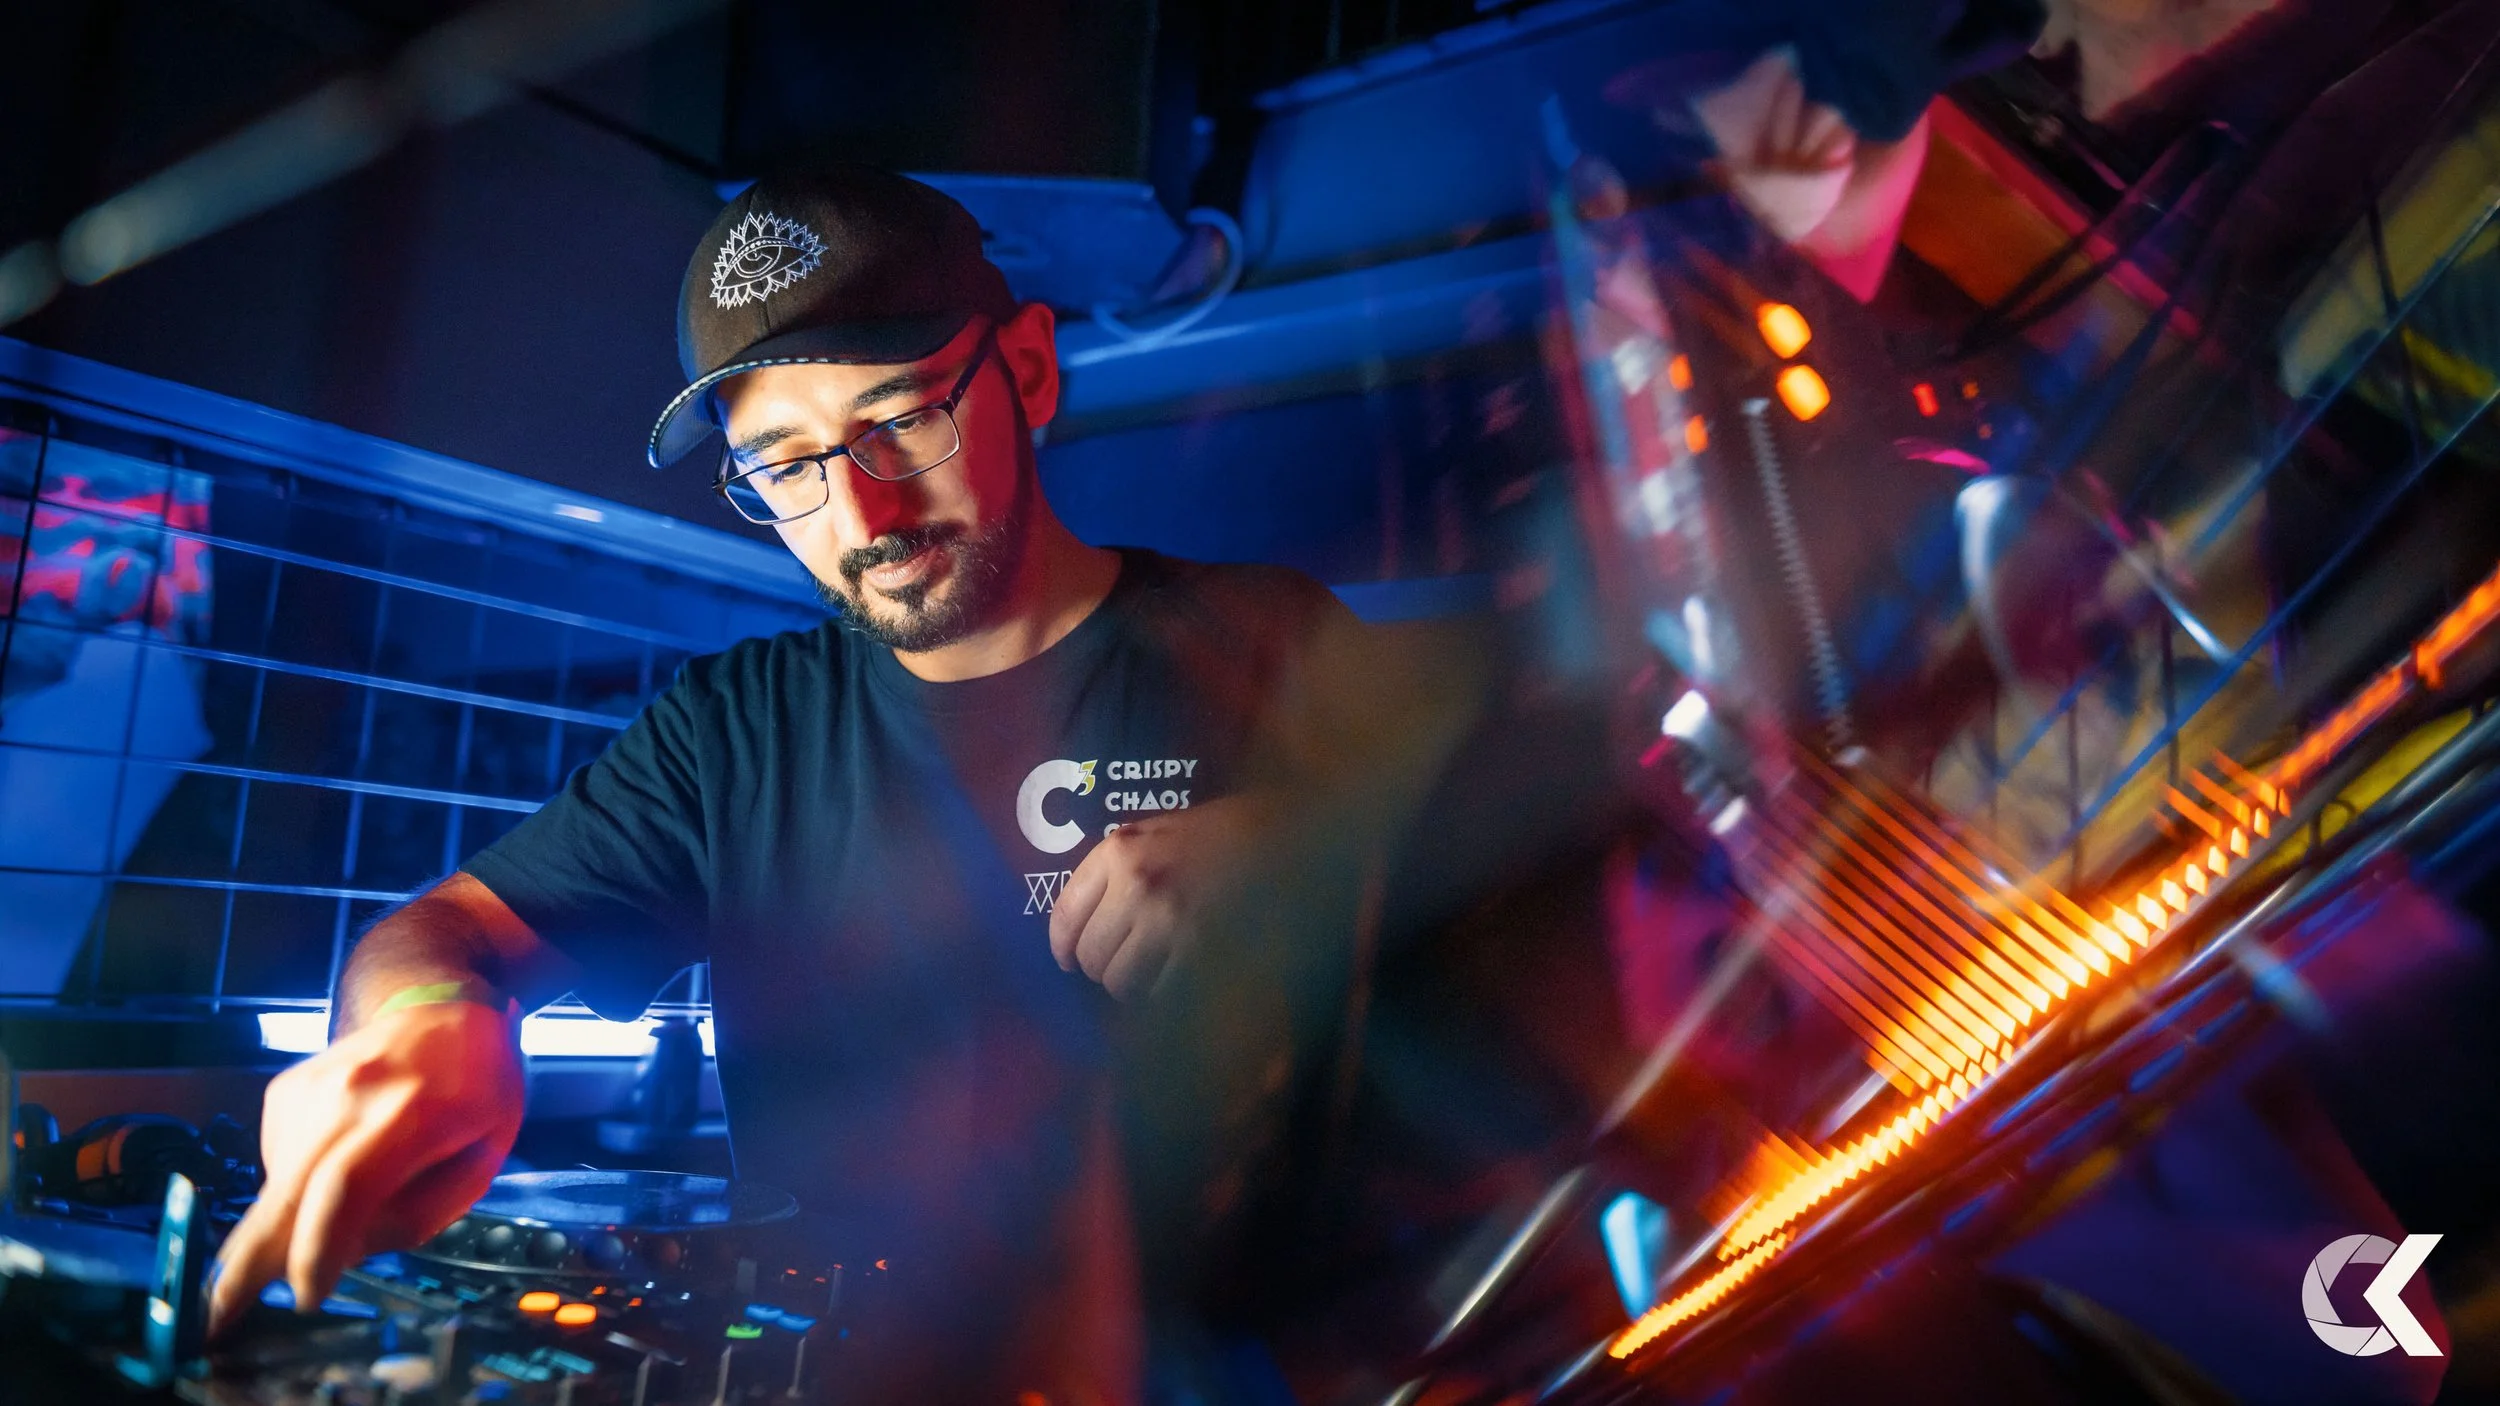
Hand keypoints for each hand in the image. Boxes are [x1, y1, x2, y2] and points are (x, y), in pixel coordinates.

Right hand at [207, 1000, 523, 1337]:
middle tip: (214, 1321)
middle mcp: (348, 1097)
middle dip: (248, 1266)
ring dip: (300, 1219)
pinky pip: (279, 1164)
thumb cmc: (478, 1087)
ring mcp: (307, 1090)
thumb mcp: (485, 1153)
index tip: (308, 1296)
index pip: (347, 1186)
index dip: (320, 1247)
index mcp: (411, 1114)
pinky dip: (301, 1184)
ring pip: (281, 1189)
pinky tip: (342, 1157)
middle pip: (286, 1193)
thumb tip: (345, 1251)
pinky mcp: (282, 1091)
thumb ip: (423, 1211)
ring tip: (359, 1187)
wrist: (440, 1005)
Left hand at [1048, 796, 1275, 1000]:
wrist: (1287, 834)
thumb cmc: (1223, 831)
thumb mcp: (1157, 833)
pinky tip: (1176, 977)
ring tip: (1150, 972)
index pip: (1065, 915)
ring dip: (1131, 984)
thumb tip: (1083, 925)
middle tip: (1122, 964)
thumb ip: (1116, 870)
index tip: (1069, 960)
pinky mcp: (1200, 949)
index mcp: (1119, 851)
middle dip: (1102, 967)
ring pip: (1120, 981)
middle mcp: (1136, 885)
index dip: (1063, 947)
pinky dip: (1162, 993)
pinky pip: (1159, 991)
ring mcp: (1168, 920)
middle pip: (1092, 955)